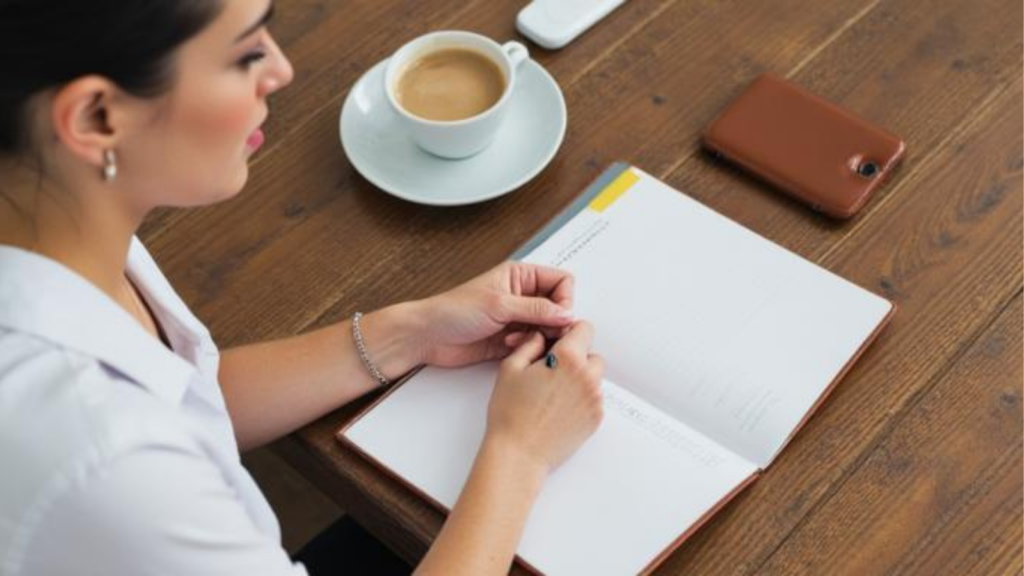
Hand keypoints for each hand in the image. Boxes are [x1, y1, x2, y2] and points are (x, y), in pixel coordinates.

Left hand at [414, 261, 575, 367]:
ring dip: (538, 336)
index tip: (558, 316)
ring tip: (518, 339)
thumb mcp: (498, 304)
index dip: (565, 299)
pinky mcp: (512, 339)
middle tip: (543, 332)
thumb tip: (566, 313)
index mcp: (520, 276)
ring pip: (548, 328)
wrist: (428, 337)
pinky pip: (535, 344)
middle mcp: (522, 295)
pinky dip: (528, 347)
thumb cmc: (453, 311)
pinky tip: (509, 346)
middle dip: (553, 322)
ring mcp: (517, 318)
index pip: (561, 281)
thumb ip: (536, 308)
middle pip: (558, 307)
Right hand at [485, 322, 604, 474]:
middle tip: (552, 372)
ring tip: (553, 393)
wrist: (519, 454)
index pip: (585, 329)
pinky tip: (559, 408)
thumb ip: (530, 344)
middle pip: (592, 354)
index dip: (571, 333)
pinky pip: (594, 398)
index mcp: (567, 359)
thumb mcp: (510, 368)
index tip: (560, 342)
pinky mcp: (596, 418)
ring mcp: (594, 399)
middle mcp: (587, 377)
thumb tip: (541, 337)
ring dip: (580, 379)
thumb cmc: (511, 414)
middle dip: (576, 358)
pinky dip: (582, 399)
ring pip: (594, 377)